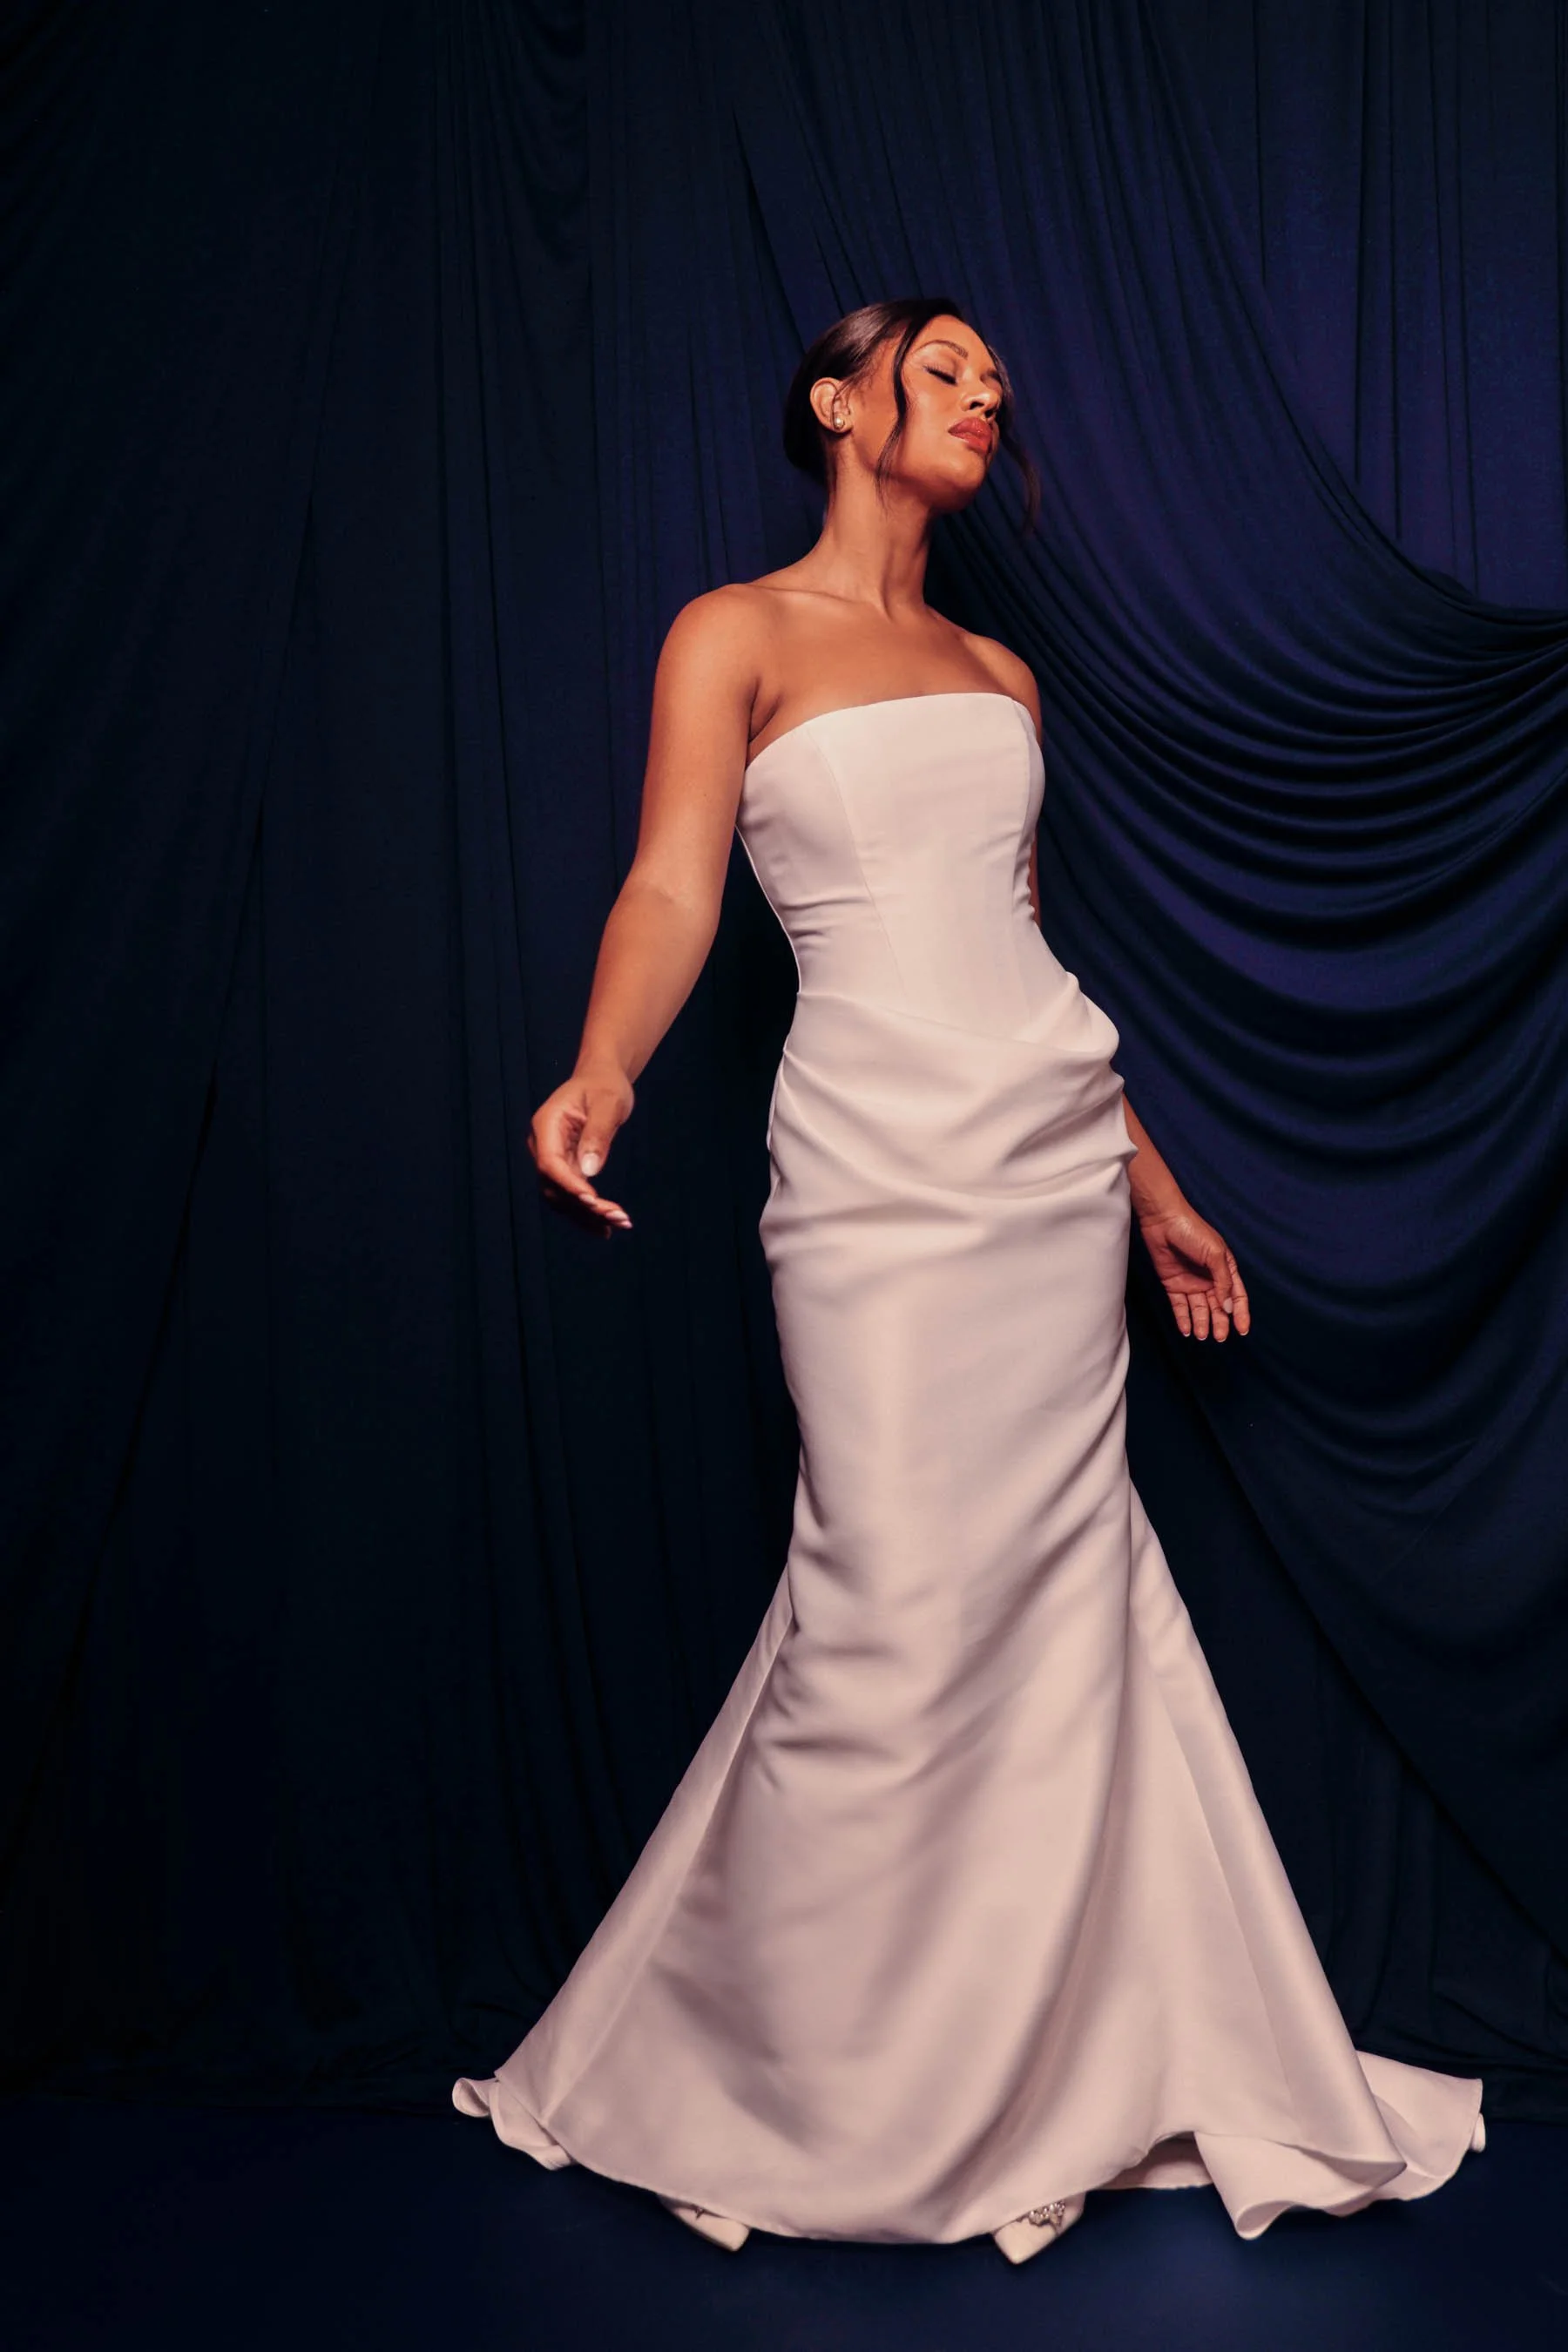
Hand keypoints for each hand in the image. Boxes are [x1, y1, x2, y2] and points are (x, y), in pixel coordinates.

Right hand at [528, 1066, 634, 1233]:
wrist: (601, 1079)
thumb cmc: (605, 1085)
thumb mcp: (608, 1103)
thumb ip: (598, 1134)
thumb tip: (590, 1170)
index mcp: (546, 1124)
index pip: (550, 1163)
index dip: (570, 1185)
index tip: (593, 1201)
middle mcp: (543, 1145)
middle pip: (554, 1186)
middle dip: (584, 1206)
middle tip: (619, 1217)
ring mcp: (552, 1158)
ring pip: (562, 1197)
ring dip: (588, 1214)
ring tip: (620, 1223)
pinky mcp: (565, 1167)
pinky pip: (572, 1194)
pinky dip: (589, 1210)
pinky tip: (610, 1225)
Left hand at [1136, 1202, 1249, 1341]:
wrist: (1163, 1220)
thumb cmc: (1193, 1231)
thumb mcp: (1215, 1254)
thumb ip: (1223, 1281)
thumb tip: (1228, 1307)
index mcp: (1225, 1269)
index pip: (1237, 1296)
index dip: (1241, 1313)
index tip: (1242, 1330)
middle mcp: (1209, 1279)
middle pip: (1218, 1307)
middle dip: (1220, 1323)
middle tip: (1219, 1337)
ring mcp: (1191, 1282)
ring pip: (1199, 1309)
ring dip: (1202, 1323)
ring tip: (1202, 1335)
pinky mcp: (1173, 1284)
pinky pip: (1180, 1306)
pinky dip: (1183, 1319)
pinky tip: (1187, 1330)